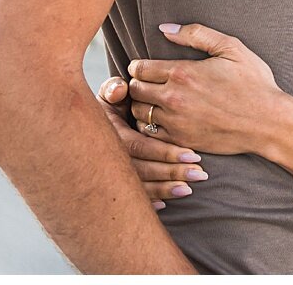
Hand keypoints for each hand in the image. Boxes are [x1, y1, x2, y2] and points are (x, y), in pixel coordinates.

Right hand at [96, 76, 207, 208]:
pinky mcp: (116, 184)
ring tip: (190, 189)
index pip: (140, 147)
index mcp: (111, 134)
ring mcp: (112, 173)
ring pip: (140, 187)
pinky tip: (167, 204)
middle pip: (142, 170)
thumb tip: (122, 89)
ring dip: (165, 189)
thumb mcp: (111, 93)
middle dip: (171, 173)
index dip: (165, 152)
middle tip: (200, 174)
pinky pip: (134, 197)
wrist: (92, 123)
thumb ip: (114, 88)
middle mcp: (110, 156)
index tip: (193, 154)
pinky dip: (149, 201)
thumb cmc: (113, 103)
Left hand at [124, 23, 286, 156]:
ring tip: (152, 101)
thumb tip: (165, 28)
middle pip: (134, 90)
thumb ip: (196, 34)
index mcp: (182, 73)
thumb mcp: (231, 48)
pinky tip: (162, 120)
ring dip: (141, 105)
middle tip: (146, 83)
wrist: (268, 122)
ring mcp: (176, 122)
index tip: (145, 68)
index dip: (139, 66)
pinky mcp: (181, 141)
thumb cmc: (253, 83)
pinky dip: (150, 127)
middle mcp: (173, 98)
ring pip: (138, 113)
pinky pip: (150, 134)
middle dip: (137, 84)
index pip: (139, 68)